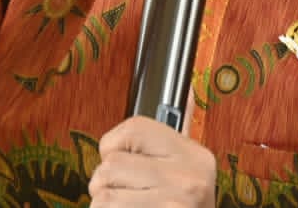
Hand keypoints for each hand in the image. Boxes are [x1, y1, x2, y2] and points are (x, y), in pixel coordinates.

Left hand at [89, 117, 216, 206]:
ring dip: (104, 207)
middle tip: (126, 198)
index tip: (129, 166)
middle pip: (109, 166)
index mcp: (196, 156)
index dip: (115, 149)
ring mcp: (175, 205)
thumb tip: (173, 101)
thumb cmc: (182, 207)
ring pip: (102, 197)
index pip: (131, 129)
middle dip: (105, 186)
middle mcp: (190, 179)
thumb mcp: (186, 173)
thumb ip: (165, 144)